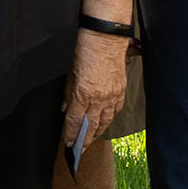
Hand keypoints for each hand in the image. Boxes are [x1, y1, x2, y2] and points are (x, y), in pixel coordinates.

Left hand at [62, 27, 127, 147]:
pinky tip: (106, 121)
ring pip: (106, 121)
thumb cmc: (85, 53)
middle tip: (80, 149)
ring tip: (92, 138)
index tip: (68, 143)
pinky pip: (116, 110)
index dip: (71, 135)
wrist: (105, 39)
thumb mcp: (69, 75)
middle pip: (92, 126)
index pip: (75, 122)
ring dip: (98, 132)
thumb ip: (68, 95)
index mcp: (82, 94)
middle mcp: (98, 98)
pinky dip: (110, 118)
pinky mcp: (121, 90)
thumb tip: (66, 110)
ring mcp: (112, 95)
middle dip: (85, 140)